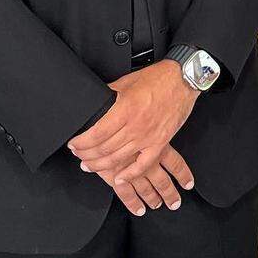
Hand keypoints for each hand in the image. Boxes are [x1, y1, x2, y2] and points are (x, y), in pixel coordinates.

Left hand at [68, 61, 196, 214]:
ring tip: (90, 166)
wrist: (183, 80)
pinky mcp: (161, 142)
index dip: (81, 143)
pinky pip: (144, 164)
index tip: (73, 145)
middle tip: (79, 156)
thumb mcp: (126, 82)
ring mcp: (148, 136)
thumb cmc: (157, 78)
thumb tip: (94, 103)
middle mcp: (135, 126)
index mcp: (124, 109)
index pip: (96, 134)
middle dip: (86, 155)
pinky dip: (130, 174)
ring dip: (100, 165)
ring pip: (119, 158)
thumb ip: (108, 94)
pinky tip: (119, 178)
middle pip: (104, 149)